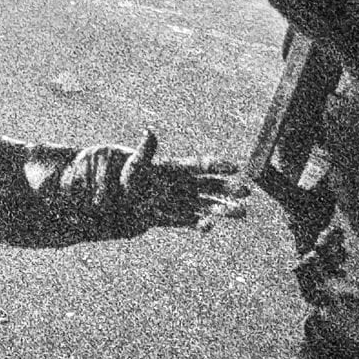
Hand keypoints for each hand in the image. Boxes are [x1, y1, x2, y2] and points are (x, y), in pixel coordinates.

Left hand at [110, 128, 250, 230]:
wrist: (111, 202)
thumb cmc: (122, 179)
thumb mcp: (134, 166)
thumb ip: (144, 152)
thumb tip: (148, 131)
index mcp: (174, 168)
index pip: (201, 165)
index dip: (218, 165)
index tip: (237, 167)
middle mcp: (180, 185)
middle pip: (210, 186)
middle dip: (229, 189)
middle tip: (247, 192)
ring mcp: (177, 202)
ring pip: (206, 205)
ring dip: (224, 209)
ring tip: (243, 213)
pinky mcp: (171, 218)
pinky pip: (189, 221)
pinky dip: (200, 224)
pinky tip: (210, 227)